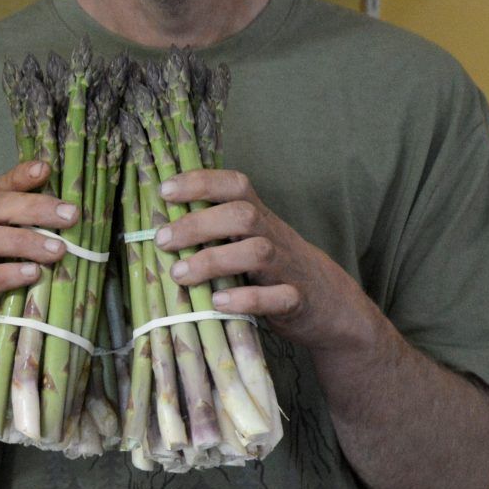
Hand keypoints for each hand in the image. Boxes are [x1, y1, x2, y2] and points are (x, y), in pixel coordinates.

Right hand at [0, 160, 75, 351]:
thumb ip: (63, 237)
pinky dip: (5, 274)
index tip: (47, 168)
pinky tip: (32, 275)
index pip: (4, 187)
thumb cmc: (34, 291)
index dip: (21, 175)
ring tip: (58, 251)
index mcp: (4, 223)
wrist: (4, 338)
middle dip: (34, 207)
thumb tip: (99, 215)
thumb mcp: (51, 260)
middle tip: (72, 216)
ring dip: (23, 240)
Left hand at [154, 168, 371, 351]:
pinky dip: (246, 299)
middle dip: (198, 224)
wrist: (332, 306)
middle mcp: (274, 237)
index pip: (236, 186)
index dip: (202, 182)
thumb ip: (215, 232)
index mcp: (259, 220)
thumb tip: (156, 226)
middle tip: (163, 240)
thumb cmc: (274, 270)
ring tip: (180, 274)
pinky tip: (218, 302)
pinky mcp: (296, 301)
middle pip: (242, 216)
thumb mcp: (249, 243)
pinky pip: (277, 297)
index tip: (165, 191)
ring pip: (257, 252)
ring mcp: (288, 269)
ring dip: (213, 260)